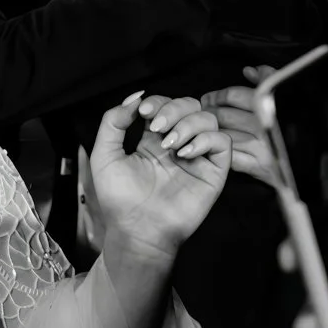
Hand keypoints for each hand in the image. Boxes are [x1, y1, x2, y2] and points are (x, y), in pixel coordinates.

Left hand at [89, 92, 231, 263]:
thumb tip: (135, 97)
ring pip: (208, 119)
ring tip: (170, 145)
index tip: (143, 111)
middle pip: (189, 106)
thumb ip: (113, 122)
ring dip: (188, 124)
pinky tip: (185, 153)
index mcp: (152, 140)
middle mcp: (177, 145)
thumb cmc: (119, 200)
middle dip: (173, 108)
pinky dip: (205, 139)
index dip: (157, 101)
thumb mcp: (104, 154)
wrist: (136, 230)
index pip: (165, 105)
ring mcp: (196, 157)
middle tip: (157, 127)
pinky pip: (222, 142)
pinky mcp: (212, 172)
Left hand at [200, 67, 280, 184]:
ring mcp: (265, 146)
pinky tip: (217, 149)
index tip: (208, 100)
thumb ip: (267, 79)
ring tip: (208, 131)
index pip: (234, 95)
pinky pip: (231, 156)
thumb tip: (249, 71)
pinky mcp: (261, 166)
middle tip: (204, 116)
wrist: (301, 162)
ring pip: (225, 134)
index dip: (217, 96)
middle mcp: (268, 124)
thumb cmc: (288, 127)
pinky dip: (220, 152)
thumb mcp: (282, 99)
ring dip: (212, 133)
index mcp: (271, 104)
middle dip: (210, 114)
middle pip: (225, 115)